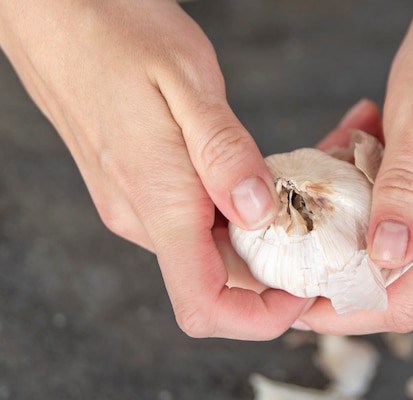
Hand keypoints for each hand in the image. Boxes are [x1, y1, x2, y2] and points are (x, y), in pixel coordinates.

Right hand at [0, 0, 308, 339]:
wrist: (54, 13)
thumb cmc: (116, 33)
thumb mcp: (186, 81)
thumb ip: (223, 153)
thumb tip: (259, 213)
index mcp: (159, 203)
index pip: (205, 307)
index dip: (260, 318)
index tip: (303, 290)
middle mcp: (146, 219)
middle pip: (221, 284)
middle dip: (278, 271)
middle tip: (322, 225)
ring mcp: (141, 207)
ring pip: (213, 252)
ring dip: (261, 238)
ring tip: (296, 191)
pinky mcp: (143, 189)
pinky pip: (198, 223)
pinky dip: (237, 214)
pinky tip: (259, 176)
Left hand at [299, 0, 412, 333]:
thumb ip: (404, 189)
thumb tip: (386, 258)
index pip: (408, 296)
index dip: (348, 310)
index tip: (299, 305)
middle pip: (401, 279)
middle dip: (343, 256)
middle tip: (303, 212)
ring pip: (402, 243)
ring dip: (357, 215)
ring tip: (340, 151)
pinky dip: (378, 193)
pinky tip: (367, 146)